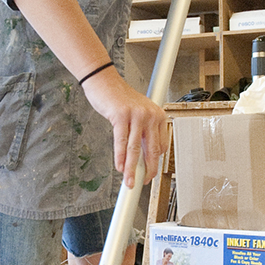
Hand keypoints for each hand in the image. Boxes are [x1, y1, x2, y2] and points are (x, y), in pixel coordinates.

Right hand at [80, 67, 169, 187]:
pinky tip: (119, 166)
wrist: (104, 81)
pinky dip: (120, 157)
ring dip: (131, 169)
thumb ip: (142, 133)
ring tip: (129, 181)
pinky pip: (121, 141)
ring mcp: (136, 115)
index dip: (154, 162)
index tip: (148, 173)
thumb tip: (141, 159)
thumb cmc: (120, 98)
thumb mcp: (137, 114)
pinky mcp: (121, 115)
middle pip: (151, 149)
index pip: (161, 146)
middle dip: (147, 170)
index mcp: (157, 115)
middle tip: (142, 183)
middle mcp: (150, 115)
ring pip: (135, 149)